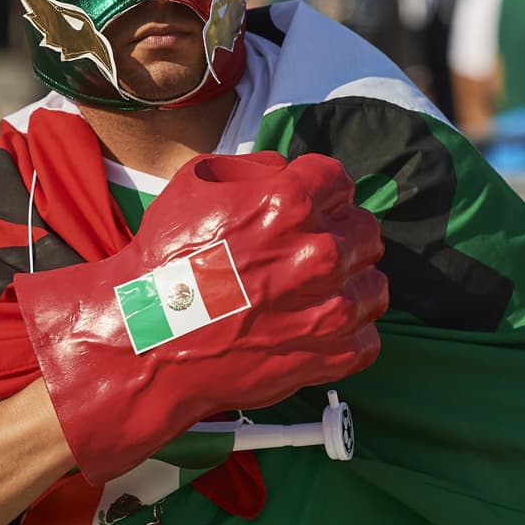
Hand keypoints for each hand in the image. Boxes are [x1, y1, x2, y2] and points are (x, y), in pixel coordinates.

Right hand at [14, 151, 387, 483]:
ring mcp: (330, 309)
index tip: (306, 208)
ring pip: (375, 284)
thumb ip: (255, 169)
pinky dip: (349, 336)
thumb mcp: (197, 184)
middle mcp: (320, 253)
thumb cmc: (167, 260)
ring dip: (350, 285)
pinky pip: (369, 339)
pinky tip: (316, 328)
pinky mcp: (330, 356)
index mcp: (291, 203)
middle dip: (340, 235)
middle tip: (309, 252)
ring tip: (315, 293)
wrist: (149, 339)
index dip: (320, 192)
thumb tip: (288, 172)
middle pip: (366, 230)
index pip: (340, 181)